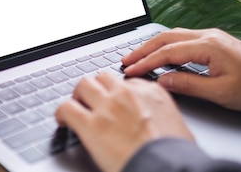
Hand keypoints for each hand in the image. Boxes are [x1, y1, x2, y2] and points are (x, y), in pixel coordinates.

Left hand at [55, 71, 192, 171]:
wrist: (166, 169)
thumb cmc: (176, 156)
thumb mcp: (178, 128)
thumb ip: (161, 117)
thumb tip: (158, 126)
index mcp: (152, 93)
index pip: (127, 82)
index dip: (118, 93)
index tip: (115, 101)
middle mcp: (127, 94)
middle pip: (103, 77)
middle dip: (97, 88)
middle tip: (92, 100)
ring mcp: (108, 106)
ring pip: (83, 84)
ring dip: (78, 95)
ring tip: (76, 105)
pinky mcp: (90, 124)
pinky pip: (66, 107)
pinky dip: (61, 113)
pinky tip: (62, 120)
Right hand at [122, 28, 240, 110]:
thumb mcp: (221, 92)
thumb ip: (188, 84)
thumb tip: (163, 80)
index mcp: (208, 46)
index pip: (166, 52)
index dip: (145, 62)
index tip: (129, 70)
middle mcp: (207, 35)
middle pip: (165, 38)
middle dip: (142, 49)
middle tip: (124, 60)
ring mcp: (211, 36)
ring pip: (173, 35)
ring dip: (153, 45)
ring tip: (137, 56)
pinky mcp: (214, 41)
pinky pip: (183, 38)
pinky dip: (166, 45)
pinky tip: (161, 53)